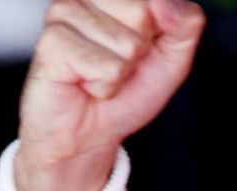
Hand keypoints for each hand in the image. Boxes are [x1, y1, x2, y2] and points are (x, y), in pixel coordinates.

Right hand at [15, 0, 205, 190]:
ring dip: (120, 71)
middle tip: (117, 64)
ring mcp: (64, 13)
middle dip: (139, 51)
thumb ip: (184, 25)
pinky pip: (106, 66)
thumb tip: (164, 3)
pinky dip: (105, 86)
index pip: (157, 0)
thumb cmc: (128, 91)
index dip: (159, 35)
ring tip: (99, 75)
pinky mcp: (52, 41)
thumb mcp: (173, 58)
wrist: (90, 132)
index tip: (140, 51)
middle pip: (142, 13)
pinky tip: (85, 83)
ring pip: (126, 43)